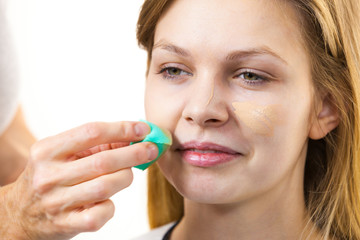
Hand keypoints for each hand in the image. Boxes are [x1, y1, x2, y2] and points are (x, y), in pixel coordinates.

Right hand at [0, 121, 157, 239]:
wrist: (19, 214)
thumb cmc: (50, 177)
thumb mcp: (62, 155)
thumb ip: (95, 145)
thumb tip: (133, 137)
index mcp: (47, 151)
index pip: (91, 132)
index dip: (122, 129)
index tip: (143, 129)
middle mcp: (48, 176)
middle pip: (103, 160)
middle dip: (135, 153)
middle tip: (152, 149)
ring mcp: (56, 202)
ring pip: (107, 186)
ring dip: (125, 177)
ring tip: (127, 173)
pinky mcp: (66, 225)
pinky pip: (102, 213)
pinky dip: (111, 206)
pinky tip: (107, 200)